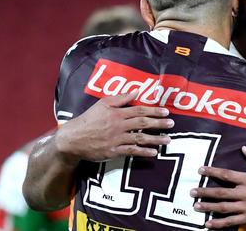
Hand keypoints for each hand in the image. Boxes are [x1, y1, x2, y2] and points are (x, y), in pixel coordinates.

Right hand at [54, 90, 172, 163]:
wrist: (73, 139)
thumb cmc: (88, 120)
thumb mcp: (102, 104)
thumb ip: (120, 98)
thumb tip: (136, 91)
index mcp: (117, 113)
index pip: (139, 110)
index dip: (154, 111)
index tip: (166, 112)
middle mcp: (119, 125)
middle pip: (143, 123)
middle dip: (159, 124)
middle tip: (172, 124)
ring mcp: (117, 139)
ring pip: (140, 138)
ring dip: (155, 139)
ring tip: (168, 140)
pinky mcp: (114, 151)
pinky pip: (131, 151)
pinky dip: (143, 152)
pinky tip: (153, 153)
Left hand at [191, 146, 245, 228]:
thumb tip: (244, 148)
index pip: (226, 174)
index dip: (212, 171)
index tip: (200, 169)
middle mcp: (245, 193)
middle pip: (220, 192)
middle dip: (204, 191)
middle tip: (191, 191)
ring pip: (222, 207)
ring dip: (207, 206)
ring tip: (195, 206)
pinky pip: (230, 222)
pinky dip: (218, 223)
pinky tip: (208, 224)